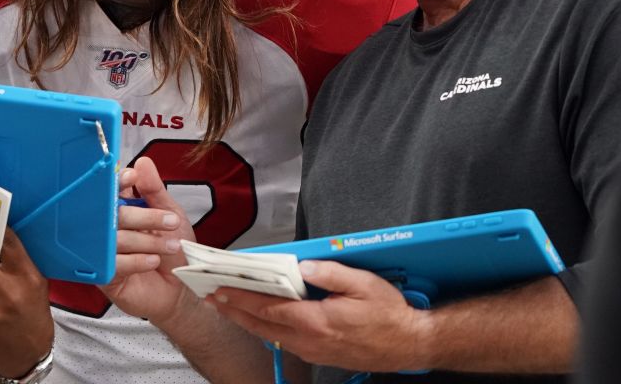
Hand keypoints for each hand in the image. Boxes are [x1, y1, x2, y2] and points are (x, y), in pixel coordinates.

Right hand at [99, 156, 197, 326]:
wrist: (182, 291)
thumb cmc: (174, 252)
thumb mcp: (171, 215)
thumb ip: (155, 191)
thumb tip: (143, 162)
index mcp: (121, 210)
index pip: (109, 191)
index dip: (117, 182)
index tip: (131, 177)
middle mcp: (109, 229)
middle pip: (113, 215)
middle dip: (144, 217)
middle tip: (170, 223)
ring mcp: (105, 252)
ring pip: (115, 239)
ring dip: (146, 241)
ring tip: (169, 247)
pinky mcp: (105, 276)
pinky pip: (112, 263)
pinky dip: (135, 260)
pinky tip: (152, 261)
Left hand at [209, 259, 430, 371]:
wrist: (410, 345)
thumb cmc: (390, 315)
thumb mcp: (364, 285)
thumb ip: (332, 273)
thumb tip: (305, 265)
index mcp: (317, 322)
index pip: (268, 308)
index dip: (240, 299)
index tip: (219, 290)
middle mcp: (310, 340)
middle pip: (260, 325)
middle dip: (233, 310)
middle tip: (210, 297)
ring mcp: (313, 351)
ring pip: (270, 336)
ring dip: (246, 320)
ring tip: (227, 305)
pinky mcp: (319, 356)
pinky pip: (284, 341)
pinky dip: (266, 328)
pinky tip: (259, 318)